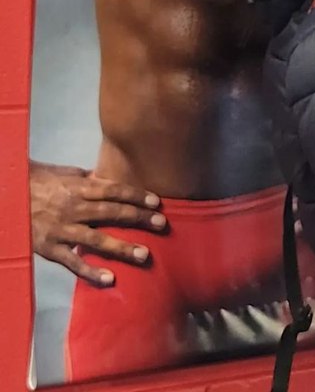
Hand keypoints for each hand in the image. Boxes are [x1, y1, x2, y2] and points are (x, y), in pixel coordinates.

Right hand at [30, 161, 167, 285]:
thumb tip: (115, 179)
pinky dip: (90, 272)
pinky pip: (72, 262)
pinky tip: (110, 279)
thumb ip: (92, 180)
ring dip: (122, 247)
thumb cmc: (41, 182)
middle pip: (112, 213)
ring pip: (96, 240)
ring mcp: (61, 230)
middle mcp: (73, 208)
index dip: (136, 196)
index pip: (114, 191)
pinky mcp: (49, 248)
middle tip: (161, 224)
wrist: (9, 194)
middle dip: (138, 218)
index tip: (157, 202)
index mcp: (79, 188)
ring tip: (144, 254)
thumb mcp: (68, 174)